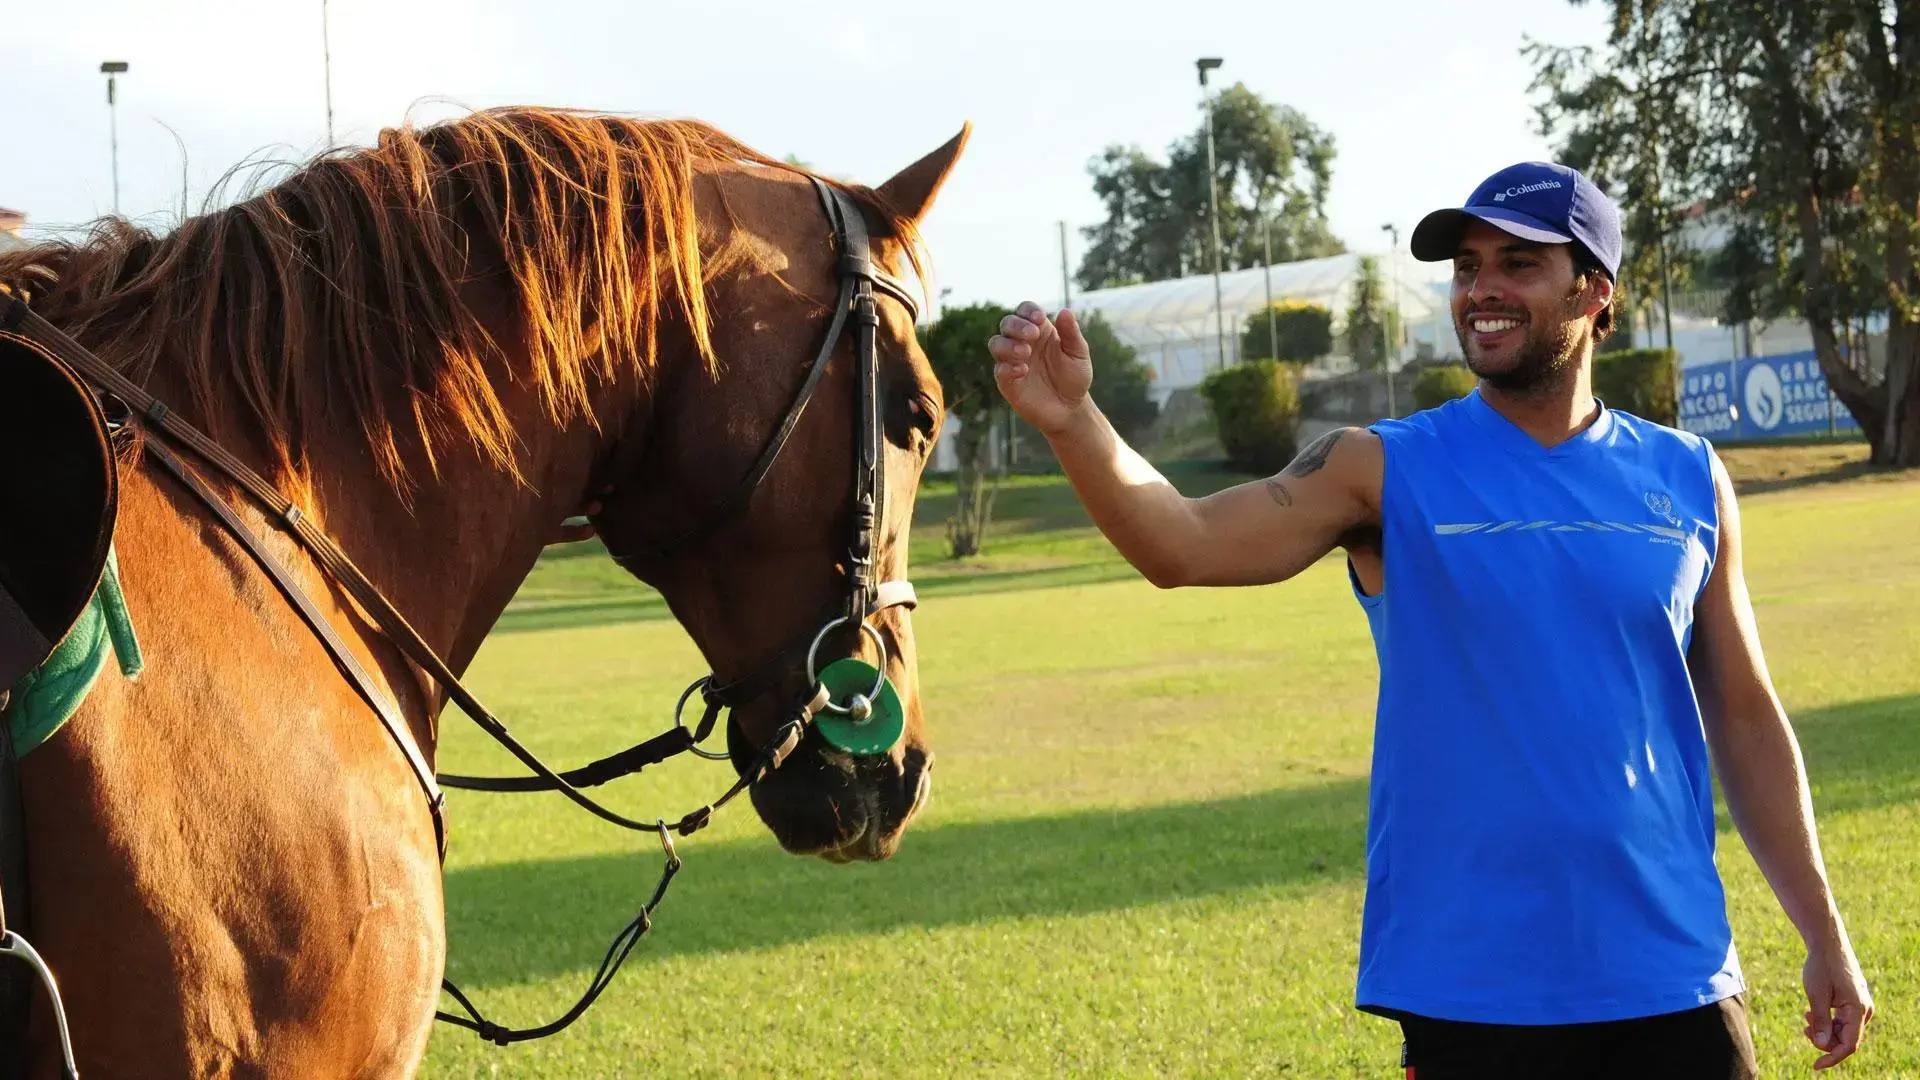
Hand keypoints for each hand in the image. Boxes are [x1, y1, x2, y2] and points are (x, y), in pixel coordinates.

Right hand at [987, 302, 1092, 434]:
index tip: (1039, 319)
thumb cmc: (1074, 377)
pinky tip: (1023, 370)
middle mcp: (1022, 342)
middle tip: (1032, 335)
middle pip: (1007, 323)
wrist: (1070, 409)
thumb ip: (1071, 333)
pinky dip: (1007, 367)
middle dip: (1016, 326)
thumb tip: (1065, 311)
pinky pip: (999, 370)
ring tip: (1026, 352)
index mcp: (1039, 331)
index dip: (1028, 311)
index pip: (1025, 310)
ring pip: (996, 343)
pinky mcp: (1008, 382)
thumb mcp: (1078, 353)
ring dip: (1008, 344)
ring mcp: (1012, 362)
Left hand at [1804, 943, 1872, 1068]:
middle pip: (1846, 1039)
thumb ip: (1820, 1020)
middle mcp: (1864, 1010)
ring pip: (1844, 1030)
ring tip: (1805, 1017)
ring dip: (1824, 1030)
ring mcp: (1860, 1006)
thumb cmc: (1821, 967)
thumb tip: (1821, 1044)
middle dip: (1825, 1040)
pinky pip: (1843, 1021)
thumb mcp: (1816, 994)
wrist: (1828, 944)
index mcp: (1858, 1009)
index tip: (1815, 1065)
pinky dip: (1827, 1021)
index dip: (1832, 1057)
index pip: (1849, 1045)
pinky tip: (1810, 1013)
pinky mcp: (1854, 1002)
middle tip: (1804, 1029)